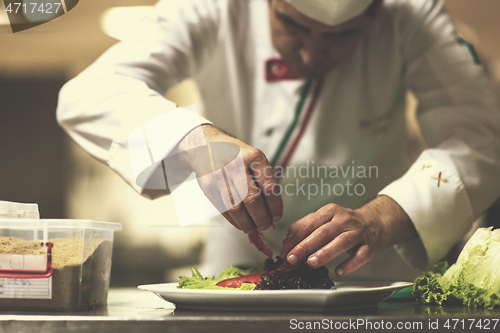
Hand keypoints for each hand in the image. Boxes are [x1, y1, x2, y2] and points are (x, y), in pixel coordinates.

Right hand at [178, 124, 282, 232]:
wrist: (206, 145)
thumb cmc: (237, 157)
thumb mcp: (254, 160)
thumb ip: (264, 183)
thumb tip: (272, 215)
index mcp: (254, 157)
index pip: (269, 187)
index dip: (275, 207)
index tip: (276, 216)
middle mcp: (236, 165)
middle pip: (252, 200)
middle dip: (262, 218)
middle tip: (266, 225)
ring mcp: (219, 176)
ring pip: (236, 208)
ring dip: (248, 224)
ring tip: (254, 228)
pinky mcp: (208, 187)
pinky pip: (223, 210)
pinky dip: (235, 221)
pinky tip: (241, 223)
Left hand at [279, 195, 416, 275]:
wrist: (377, 222)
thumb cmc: (346, 223)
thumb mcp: (326, 218)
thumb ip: (305, 226)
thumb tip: (287, 241)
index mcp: (330, 211)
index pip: (309, 224)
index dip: (295, 238)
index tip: (285, 250)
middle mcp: (344, 220)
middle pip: (322, 232)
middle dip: (305, 246)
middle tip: (292, 258)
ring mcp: (358, 233)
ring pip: (341, 242)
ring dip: (325, 253)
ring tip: (311, 262)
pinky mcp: (369, 247)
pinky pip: (359, 256)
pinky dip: (349, 264)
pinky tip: (339, 271)